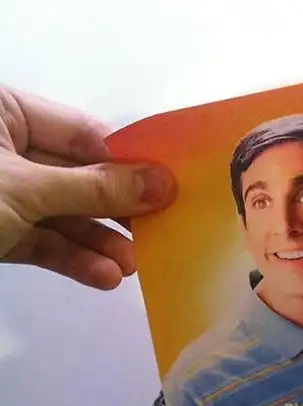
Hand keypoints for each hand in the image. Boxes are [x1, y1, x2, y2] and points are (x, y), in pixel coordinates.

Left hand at [0, 86, 176, 288]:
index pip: (83, 134)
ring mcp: (4, 194)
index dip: (127, 163)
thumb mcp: (27, 188)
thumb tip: (163, 183)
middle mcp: (8, 149)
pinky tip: (103, 277)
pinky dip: (72, 259)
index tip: (168, 190)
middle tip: (158, 233)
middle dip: (115, 212)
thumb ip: (94, 189)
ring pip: (63, 216)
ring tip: (131, 266)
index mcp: (6, 112)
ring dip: (99, 243)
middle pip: (79, 179)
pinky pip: (43, 242)